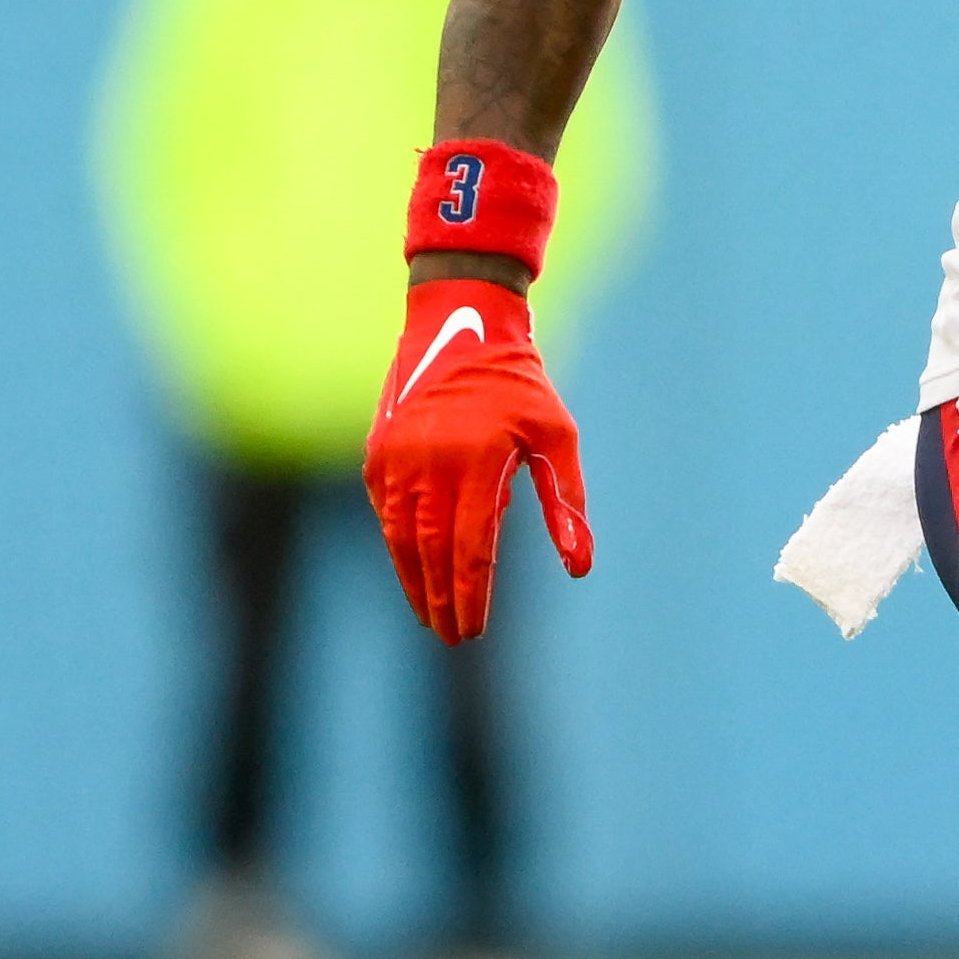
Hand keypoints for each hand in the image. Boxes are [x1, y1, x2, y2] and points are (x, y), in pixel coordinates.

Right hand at [362, 273, 593, 640]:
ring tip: (428, 616)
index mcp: (476, 460)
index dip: (471, 594)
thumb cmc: (520, 385)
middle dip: (440, 599)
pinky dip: (397, 546)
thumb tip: (580, 567)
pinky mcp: (378, 454)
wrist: (460, 323)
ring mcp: (396, 458)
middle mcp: (428, 462)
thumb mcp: (557, 436)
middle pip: (431, 551)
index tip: (475, 630)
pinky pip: (386, 512)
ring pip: (400, 537)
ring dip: (413, 581)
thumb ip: (566, 503)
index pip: (470, 547)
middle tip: (452, 636)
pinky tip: (412, 570)